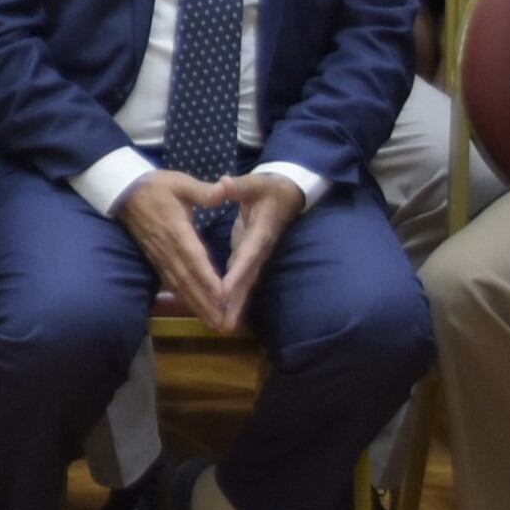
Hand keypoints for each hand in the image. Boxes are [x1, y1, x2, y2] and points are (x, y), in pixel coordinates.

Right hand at [112, 169, 236, 331]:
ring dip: (196, 305)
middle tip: (222, 322)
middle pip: (187, 279)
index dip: (207, 276)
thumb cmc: (155, 186)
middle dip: (205, 302)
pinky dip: (184, 298)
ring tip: (213, 323)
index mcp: (176, 229)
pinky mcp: (156, 259)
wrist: (123, 192)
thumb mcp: (180, 182)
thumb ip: (204, 190)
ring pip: (179, 285)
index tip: (222, 295)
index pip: (193, 257)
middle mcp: (167, 248)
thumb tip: (226, 187)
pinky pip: (171, 283)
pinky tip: (195, 309)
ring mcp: (160, 256)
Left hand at [200, 170, 306, 329]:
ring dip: (234, 306)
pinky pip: (241, 281)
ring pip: (245, 284)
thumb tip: (224, 183)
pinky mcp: (250, 258)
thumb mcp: (256, 182)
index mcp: (260, 232)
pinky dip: (232, 297)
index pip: (247, 255)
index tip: (223, 292)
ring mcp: (256, 256)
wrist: (288, 195)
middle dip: (235, 302)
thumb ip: (239, 186)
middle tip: (223, 324)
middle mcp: (259, 249)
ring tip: (221, 327)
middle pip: (247, 279)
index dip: (236, 273)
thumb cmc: (270, 187)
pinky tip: (222, 312)